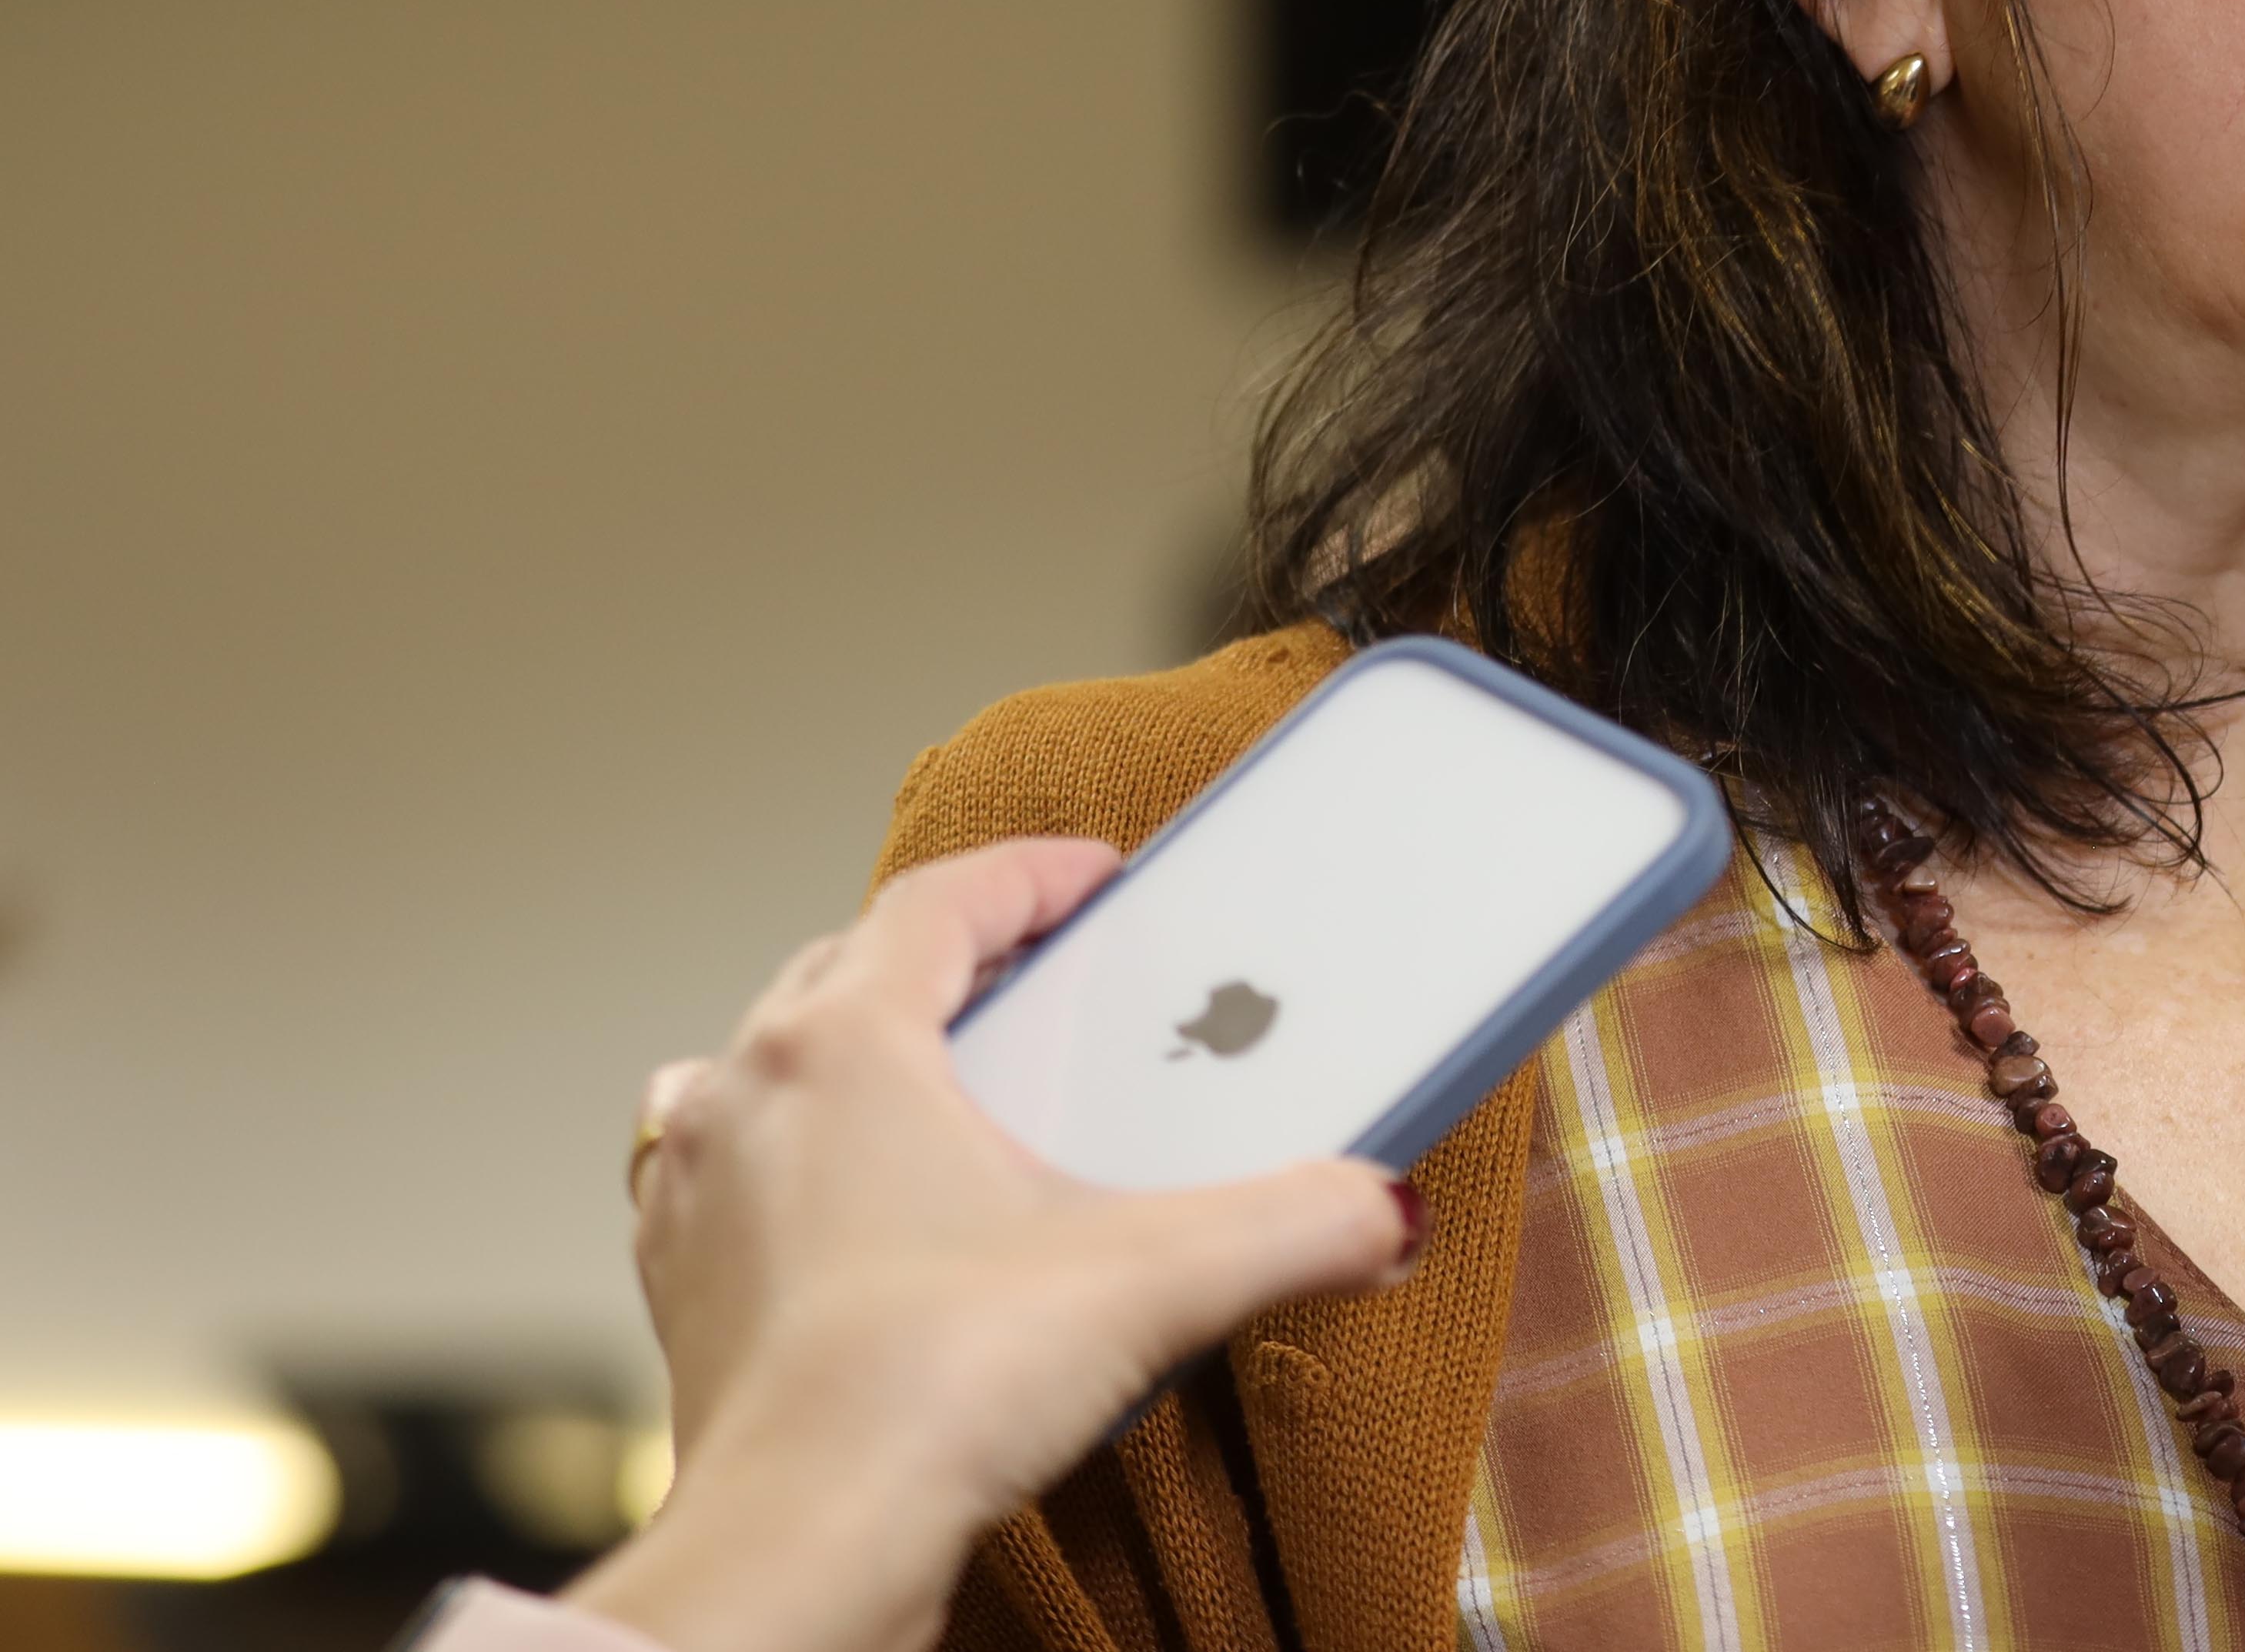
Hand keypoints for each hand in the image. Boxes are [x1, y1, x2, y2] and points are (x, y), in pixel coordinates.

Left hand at [564, 839, 1414, 1651]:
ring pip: (764, 1067)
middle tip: (1035, 972)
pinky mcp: (683, 1292)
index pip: (937, 901)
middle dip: (943, 955)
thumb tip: (1382, 1208)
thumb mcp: (1156, 1278)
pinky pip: (730, 1177)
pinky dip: (794, 1161)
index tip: (1091, 878)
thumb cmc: (924, 1392)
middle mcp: (743, 1097)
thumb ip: (1293, 1223)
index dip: (1028, 873)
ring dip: (847, 1053)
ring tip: (940, 1081)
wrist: (799, 1550)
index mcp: (842, 1045)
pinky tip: (857, 1207)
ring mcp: (695, 1196)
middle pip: (845, 968)